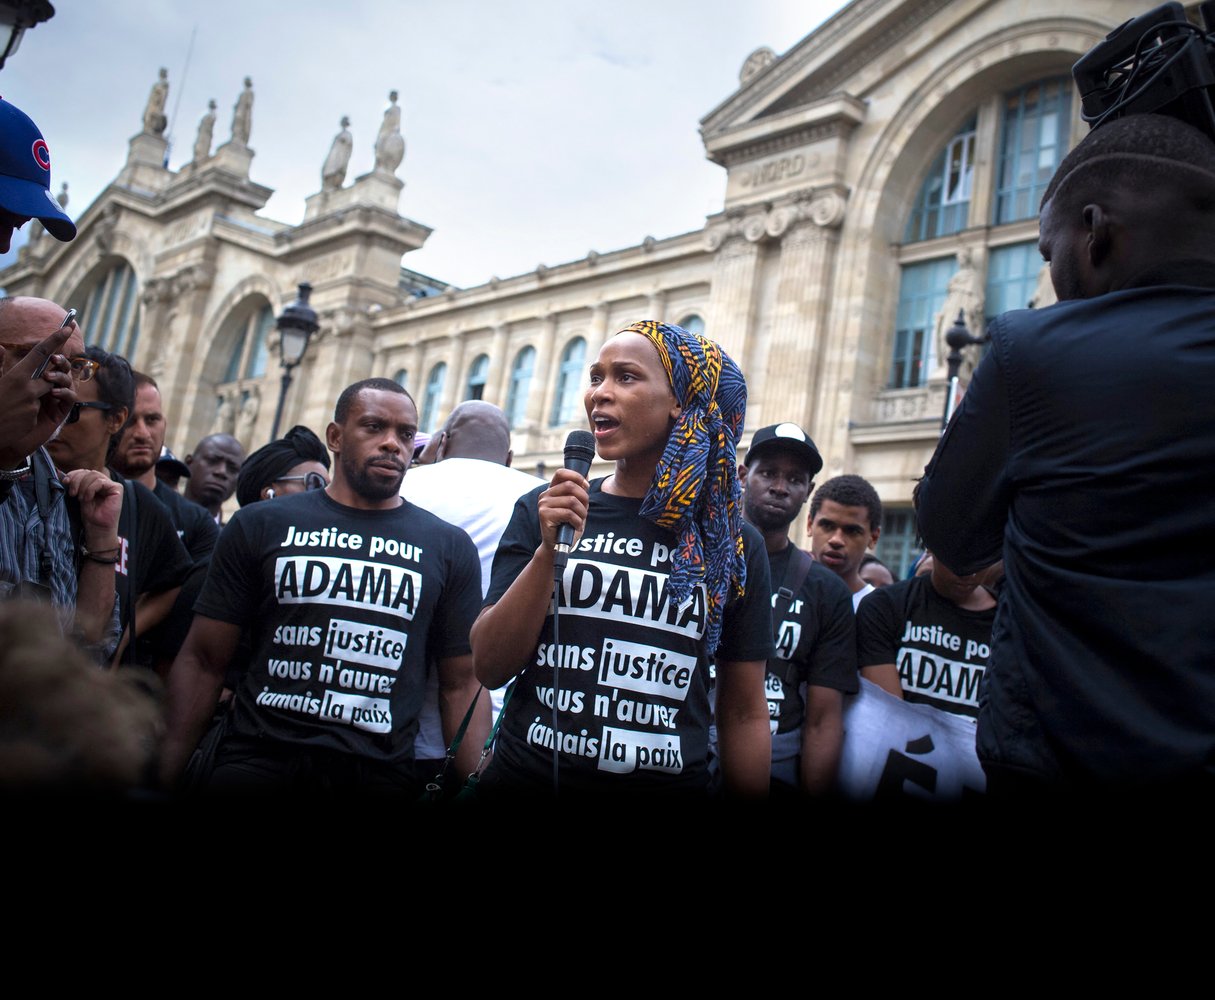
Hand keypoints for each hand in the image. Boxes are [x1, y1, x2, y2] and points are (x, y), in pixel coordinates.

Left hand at [0, 324, 77, 466]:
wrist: (3, 438)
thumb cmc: (1, 411)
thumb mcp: (0, 385)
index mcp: (32, 374)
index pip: (47, 352)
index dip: (57, 338)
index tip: (69, 324)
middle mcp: (46, 383)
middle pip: (62, 365)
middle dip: (61, 359)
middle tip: (53, 360)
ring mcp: (54, 397)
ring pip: (68, 379)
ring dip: (61, 376)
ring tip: (48, 380)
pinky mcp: (59, 412)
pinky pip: (70, 398)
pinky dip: (65, 392)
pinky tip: (54, 393)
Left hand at [61, 468, 123, 542]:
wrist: (97, 527)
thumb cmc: (89, 514)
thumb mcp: (78, 495)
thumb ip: (74, 484)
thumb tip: (59, 473)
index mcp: (95, 482)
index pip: (84, 471)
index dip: (74, 474)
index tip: (65, 482)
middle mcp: (104, 481)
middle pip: (88, 472)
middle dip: (77, 481)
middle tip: (72, 493)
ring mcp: (111, 485)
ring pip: (94, 475)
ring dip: (84, 486)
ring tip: (80, 498)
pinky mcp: (117, 488)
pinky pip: (100, 482)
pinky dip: (91, 489)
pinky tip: (88, 498)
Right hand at [537, 468, 588, 551]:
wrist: (558, 546)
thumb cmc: (568, 525)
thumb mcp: (577, 506)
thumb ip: (579, 491)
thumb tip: (586, 473)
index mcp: (552, 490)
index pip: (561, 473)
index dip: (577, 477)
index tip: (586, 487)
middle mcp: (545, 495)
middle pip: (570, 486)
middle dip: (584, 498)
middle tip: (585, 511)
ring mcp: (543, 504)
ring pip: (571, 500)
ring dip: (582, 512)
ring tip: (580, 521)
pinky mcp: (544, 515)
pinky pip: (568, 513)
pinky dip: (577, 521)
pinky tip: (575, 526)